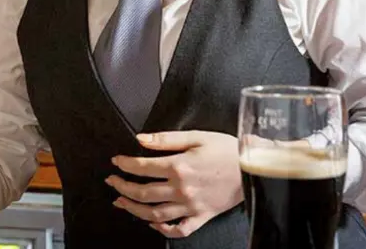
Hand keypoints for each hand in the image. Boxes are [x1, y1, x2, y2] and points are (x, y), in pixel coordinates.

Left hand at [106, 131, 242, 238]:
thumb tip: (140, 139)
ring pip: (155, 214)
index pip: (142, 167)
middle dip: (122, 187)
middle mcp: (182, 189)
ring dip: (134, 209)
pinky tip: (152, 223)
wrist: (253, 167)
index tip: (116, 161)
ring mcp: (191, 206)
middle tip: (111, 182)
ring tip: (121, 202)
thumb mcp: (196, 136)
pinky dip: (164, 230)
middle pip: (143, 192)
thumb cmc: (227, 149)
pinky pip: (180, 229)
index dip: (125, 164)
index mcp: (178, 166)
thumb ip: (166, 139)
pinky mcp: (202, 216)